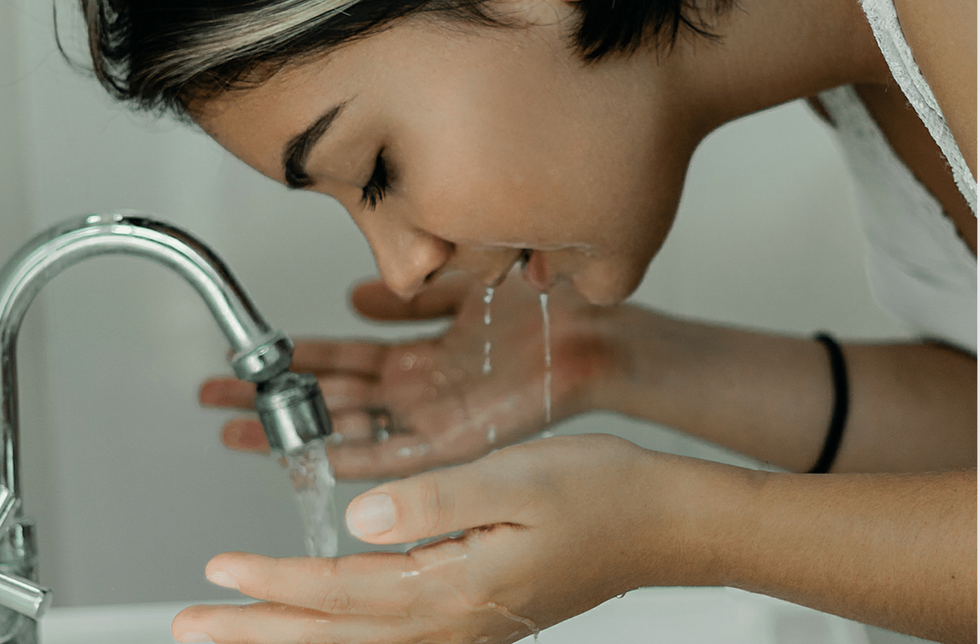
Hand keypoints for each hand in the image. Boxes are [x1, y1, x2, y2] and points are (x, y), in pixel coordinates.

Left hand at [172, 435, 700, 643]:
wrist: (660, 524)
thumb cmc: (600, 493)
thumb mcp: (517, 479)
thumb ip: (434, 500)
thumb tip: (358, 516)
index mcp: (457, 588)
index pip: (341, 593)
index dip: (274, 585)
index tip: (218, 574)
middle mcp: (455, 622)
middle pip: (337, 638)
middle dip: (258, 635)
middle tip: (192, 628)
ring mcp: (466, 627)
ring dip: (293, 640)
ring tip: (239, 633)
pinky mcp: (477, 616)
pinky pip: (392, 638)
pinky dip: (343, 636)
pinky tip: (325, 626)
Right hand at [201, 272, 613, 477]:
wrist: (594, 332)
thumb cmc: (540, 307)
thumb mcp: (458, 287)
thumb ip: (408, 296)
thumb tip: (356, 293)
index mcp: (420, 355)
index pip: (341, 359)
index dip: (293, 359)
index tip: (250, 357)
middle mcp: (419, 389)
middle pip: (332, 397)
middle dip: (274, 398)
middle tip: (217, 398)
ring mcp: (434, 417)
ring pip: (351, 429)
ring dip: (298, 431)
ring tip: (241, 431)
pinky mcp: (458, 440)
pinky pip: (398, 456)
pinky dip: (356, 458)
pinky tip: (315, 459)